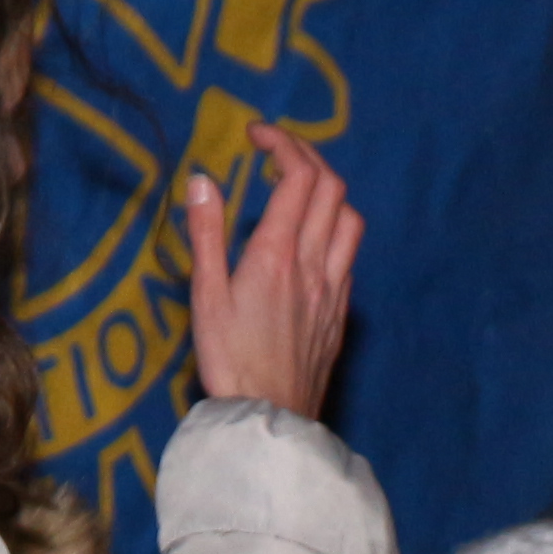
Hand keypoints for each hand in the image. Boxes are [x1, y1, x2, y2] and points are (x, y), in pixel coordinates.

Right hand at [184, 124, 362, 418]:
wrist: (269, 417)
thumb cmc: (229, 361)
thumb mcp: (205, 296)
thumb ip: (205, 234)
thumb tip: (203, 181)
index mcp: (278, 254)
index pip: (299, 176)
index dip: (283, 144)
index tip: (257, 136)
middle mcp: (315, 264)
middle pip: (331, 187)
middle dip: (306, 157)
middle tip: (276, 155)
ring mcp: (334, 289)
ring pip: (349, 219)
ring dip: (328, 193)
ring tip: (299, 192)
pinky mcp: (339, 314)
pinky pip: (349, 257)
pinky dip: (333, 231)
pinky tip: (311, 243)